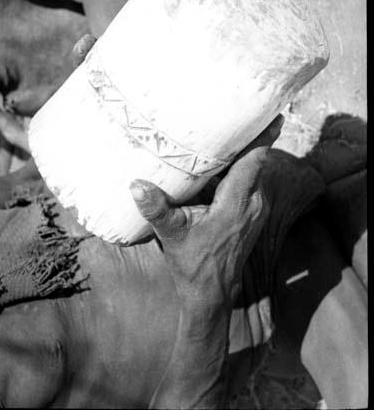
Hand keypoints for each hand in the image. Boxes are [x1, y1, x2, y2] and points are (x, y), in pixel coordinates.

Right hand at [130, 115, 283, 310]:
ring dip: (243, 156)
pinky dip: (238, 172)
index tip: (273, 115)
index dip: (264, 137)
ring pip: (253, 173)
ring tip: (227, 135)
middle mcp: (253, 204)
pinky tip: (219, 167)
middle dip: (249, 139)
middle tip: (238, 114)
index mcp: (237, 203)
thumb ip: (156, 209)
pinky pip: (249, 184)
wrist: (211, 294)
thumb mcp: (172, 234)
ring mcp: (256, 211)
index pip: (255, 162)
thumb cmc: (193, 264)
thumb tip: (136, 184)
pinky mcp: (252, 216)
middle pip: (256, 162)